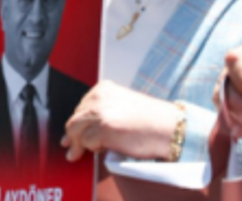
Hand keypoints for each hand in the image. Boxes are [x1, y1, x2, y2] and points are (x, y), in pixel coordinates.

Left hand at [63, 80, 184, 161]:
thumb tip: (78, 131)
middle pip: (75, 119)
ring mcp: (100, 111)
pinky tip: (102, 149)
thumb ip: (101, 113)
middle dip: (73, 137)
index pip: (80, 108)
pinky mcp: (104, 127)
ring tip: (84, 153)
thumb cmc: (150, 121)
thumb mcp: (121, 107)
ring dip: (80, 145)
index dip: (77, 124)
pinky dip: (92, 149)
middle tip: (73, 150)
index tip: (72, 136)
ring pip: (76, 131)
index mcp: (103, 88)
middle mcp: (99, 96)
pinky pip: (86, 142)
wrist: (169, 128)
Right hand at [218, 41, 241, 139]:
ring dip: (231, 113)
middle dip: (235, 100)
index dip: (240, 74)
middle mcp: (238, 68)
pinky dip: (229, 122)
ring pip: (221, 96)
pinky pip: (222, 111)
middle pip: (225, 79)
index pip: (236, 58)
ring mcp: (232, 86)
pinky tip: (240, 131)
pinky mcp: (231, 104)